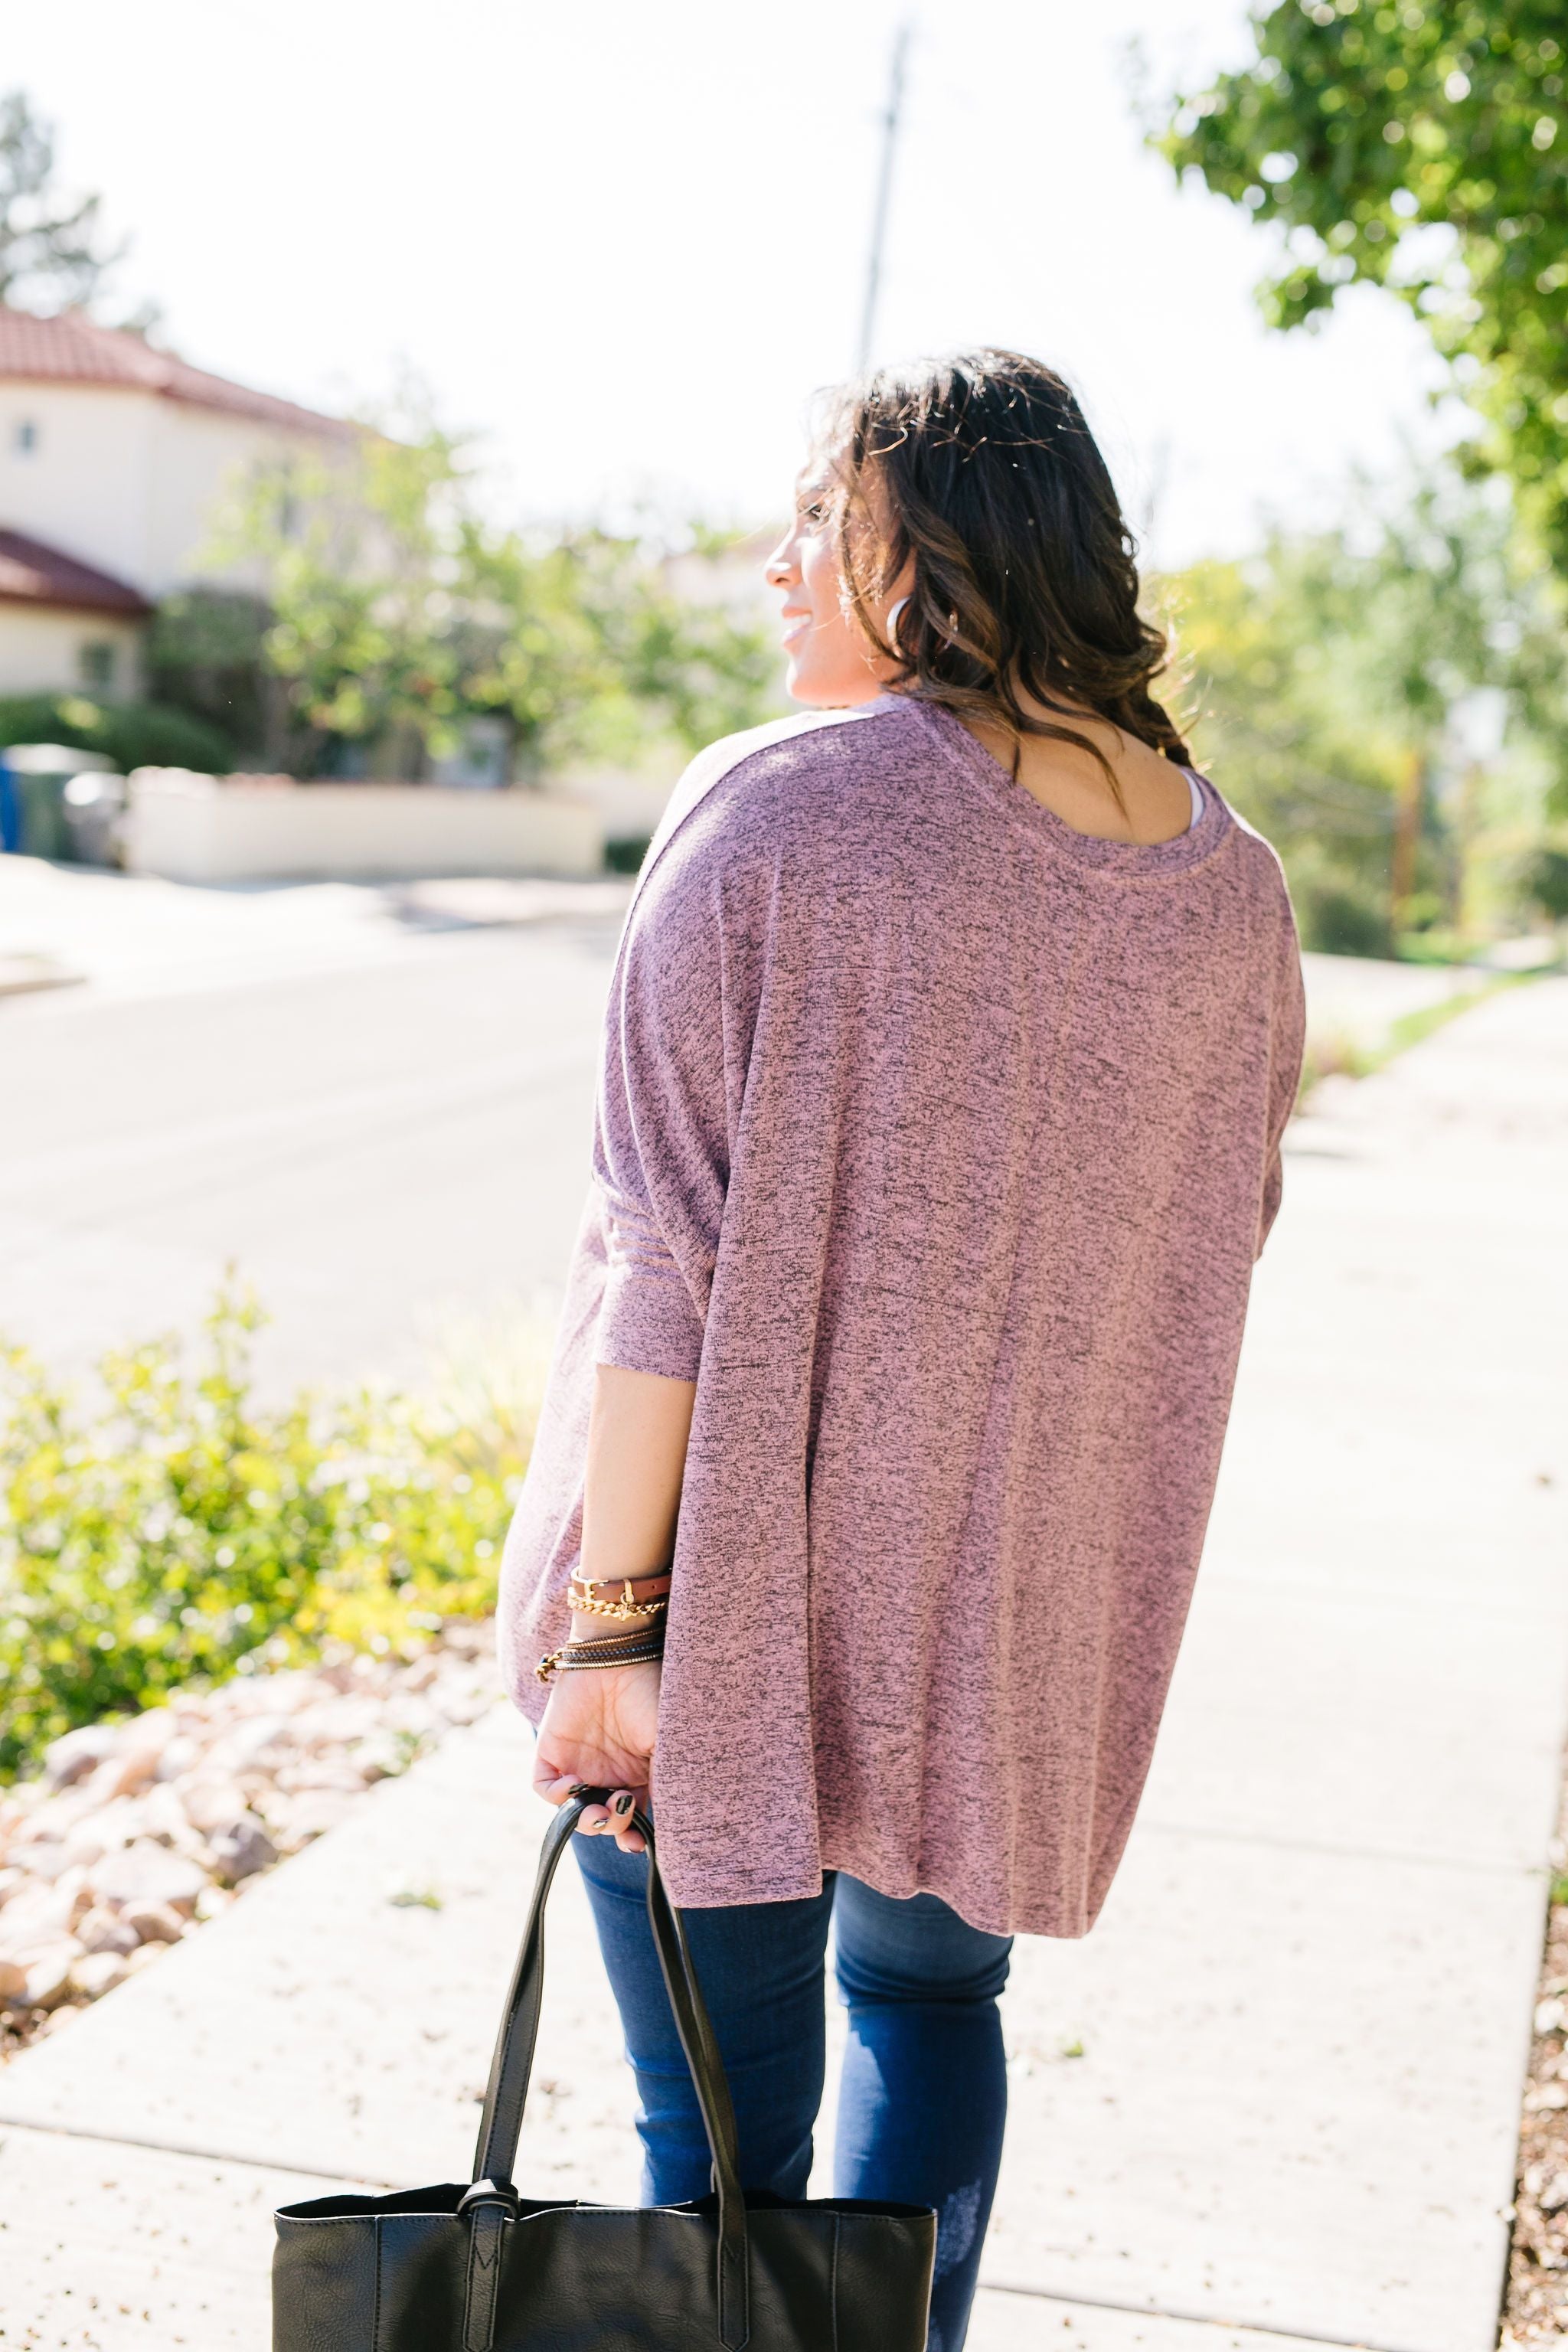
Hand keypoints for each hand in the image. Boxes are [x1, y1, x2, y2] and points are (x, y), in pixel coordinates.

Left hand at [533, 1660, 659, 1853]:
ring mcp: (578, 1764)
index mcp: (637, 1776)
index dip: (632, 1837)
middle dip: (610, 1829)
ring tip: (598, 1810)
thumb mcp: (669, 1742)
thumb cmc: (651, 1694)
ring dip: (585, 1820)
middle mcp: (607, 1775)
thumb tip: (676, 1820)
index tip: (638, 1844)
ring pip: (574, 1811)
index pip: (632, 1819)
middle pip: (602, 1820)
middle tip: (618, 1816)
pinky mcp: (551, 1751)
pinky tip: (574, 1785)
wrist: (618, 1656)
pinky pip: (545, 1787)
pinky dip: (556, 1796)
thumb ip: (670, 1781)